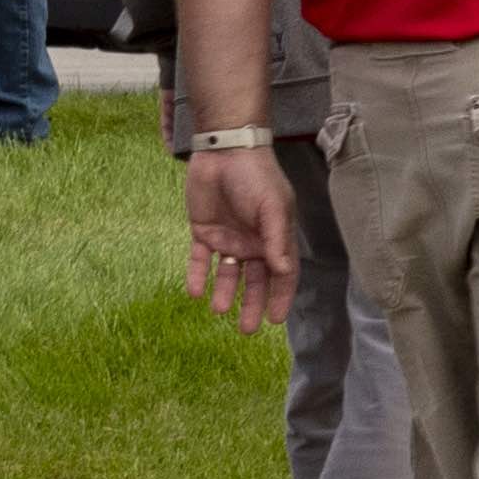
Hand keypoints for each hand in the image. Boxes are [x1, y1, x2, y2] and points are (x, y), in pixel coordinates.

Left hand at [183, 144, 295, 327]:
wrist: (224, 149)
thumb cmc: (256, 176)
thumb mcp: (272, 207)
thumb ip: (276, 240)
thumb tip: (282, 271)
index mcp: (274, 236)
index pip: (282, 274)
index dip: (280, 296)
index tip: (274, 320)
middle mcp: (252, 241)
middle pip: (254, 280)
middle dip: (251, 304)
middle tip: (245, 329)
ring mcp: (228, 237)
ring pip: (227, 274)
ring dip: (224, 293)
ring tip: (218, 311)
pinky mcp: (203, 230)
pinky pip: (199, 259)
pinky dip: (198, 275)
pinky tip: (195, 291)